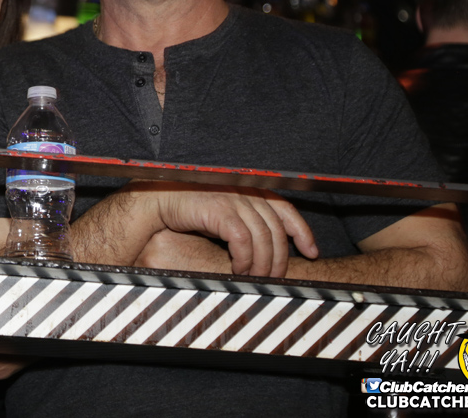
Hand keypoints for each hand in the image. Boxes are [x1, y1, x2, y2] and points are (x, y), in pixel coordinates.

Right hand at [141, 182, 317, 276]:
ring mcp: (233, 199)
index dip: (302, 231)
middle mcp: (244, 191)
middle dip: (280, 259)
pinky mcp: (220, 209)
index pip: (285, 209)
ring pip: (262, 238)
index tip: (311, 251)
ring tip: (255, 279)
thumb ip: (244, 220)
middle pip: (276, 229)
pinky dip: (244, 259)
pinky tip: (238, 269)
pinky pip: (242, 240)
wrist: (157, 201)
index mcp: (248, 189)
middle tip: (276, 278)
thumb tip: (265, 245)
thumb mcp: (223, 212)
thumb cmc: (187, 208)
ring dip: (262, 264)